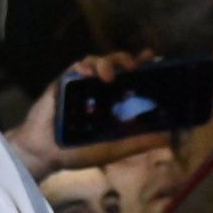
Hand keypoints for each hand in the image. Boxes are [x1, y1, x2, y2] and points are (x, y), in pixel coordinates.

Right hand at [4, 52, 169, 178]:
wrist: (45, 153)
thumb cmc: (78, 151)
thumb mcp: (113, 149)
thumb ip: (138, 142)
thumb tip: (168, 136)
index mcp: (113, 102)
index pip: (132, 79)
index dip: (144, 66)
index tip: (155, 58)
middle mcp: (100, 89)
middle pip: (117, 64)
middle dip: (126, 60)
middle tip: (134, 67)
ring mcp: (82, 84)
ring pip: (98, 61)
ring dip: (106, 63)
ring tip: (108, 76)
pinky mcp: (64, 81)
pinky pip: (76, 66)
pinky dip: (84, 66)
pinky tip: (86, 72)